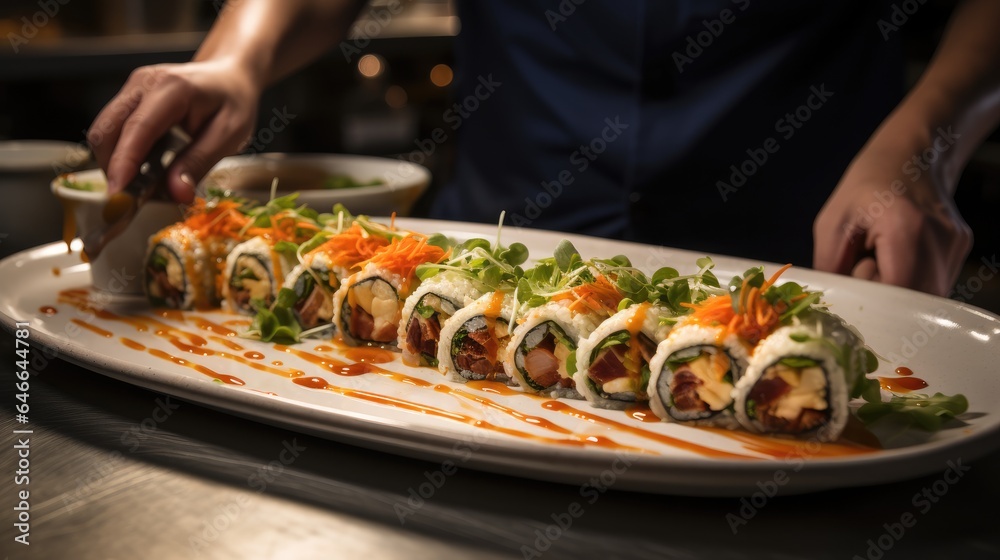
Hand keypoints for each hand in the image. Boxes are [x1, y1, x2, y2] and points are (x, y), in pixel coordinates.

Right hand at [87, 60, 260, 202]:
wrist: (229, 75)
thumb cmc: (233, 102)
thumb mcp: (230, 135)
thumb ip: (200, 163)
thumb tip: (177, 194)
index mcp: (172, 88)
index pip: (137, 129)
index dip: (124, 164)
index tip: (119, 196)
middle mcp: (143, 83)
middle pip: (107, 130)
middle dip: (113, 169)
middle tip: (132, 203)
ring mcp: (132, 88)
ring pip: (104, 132)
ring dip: (115, 164)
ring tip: (141, 188)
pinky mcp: (129, 98)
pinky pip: (113, 130)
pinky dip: (121, 155)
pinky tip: (142, 171)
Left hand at [813, 141, 972, 295]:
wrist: (910, 159)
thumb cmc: (864, 189)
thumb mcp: (832, 223)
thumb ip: (831, 267)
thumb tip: (833, 304)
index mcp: (904, 226)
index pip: (895, 290)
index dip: (872, 299)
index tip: (854, 287)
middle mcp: (939, 240)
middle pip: (913, 301)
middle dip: (885, 299)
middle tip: (866, 270)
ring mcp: (954, 247)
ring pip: (925, 297)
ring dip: (898, 291)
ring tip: (883, 261)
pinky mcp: (960, 251)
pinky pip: (933, 285)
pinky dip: (911, 282)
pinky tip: (899, 257)